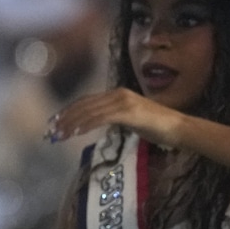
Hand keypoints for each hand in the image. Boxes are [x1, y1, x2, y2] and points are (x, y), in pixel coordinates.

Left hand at [46, 88, 184, 146]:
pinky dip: (85, 125)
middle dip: (66, 118)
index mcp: (117, 94)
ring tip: (58, 134)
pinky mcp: (128, 112)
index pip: (87, 101)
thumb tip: (98, 123)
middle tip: (51, 130)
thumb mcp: (130, 120)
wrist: (178, 128)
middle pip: (84, 105)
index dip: (69, 111)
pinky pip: (101, 118)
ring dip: (71, 123)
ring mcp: (123, 102)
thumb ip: (114, 118)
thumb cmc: (157, 127)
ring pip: (89, 111)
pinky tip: (74, 133)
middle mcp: (118, 94)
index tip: (56, 122)